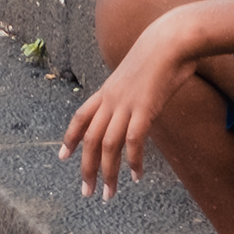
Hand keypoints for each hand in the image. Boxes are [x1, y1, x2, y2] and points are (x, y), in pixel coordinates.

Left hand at [56, 23, 190, 201]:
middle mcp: (111, 99)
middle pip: (91, 139)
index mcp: (107, 90)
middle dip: (87, 168)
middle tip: (87, 192)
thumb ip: (132, 91)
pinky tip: (136, 176)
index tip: (63, 156)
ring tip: (109, 193)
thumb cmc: (160, 53)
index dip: (70, 137)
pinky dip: (133, 161)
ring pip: (108, 145)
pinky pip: (133, 141)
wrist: (170, 39)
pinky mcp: (144, 109)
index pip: (81, 117)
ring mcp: (126, 104)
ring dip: (108, 173)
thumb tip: (138, 102)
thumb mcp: (137, 74)